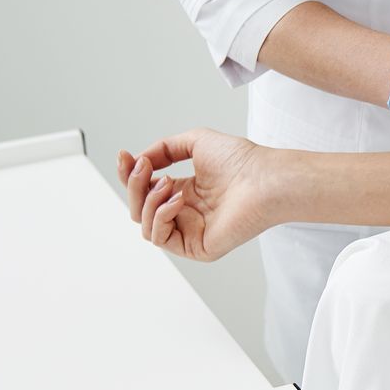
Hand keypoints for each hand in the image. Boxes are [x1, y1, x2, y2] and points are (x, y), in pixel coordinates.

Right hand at [116, 129, 279, 261]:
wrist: (264, 179)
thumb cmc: (242, 161)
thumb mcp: (195, 142)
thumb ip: (164, 148)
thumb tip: (140, 160)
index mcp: (185, 192)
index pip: (145, 190)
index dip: (130, 174)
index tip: (124, 156)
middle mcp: (186, 213)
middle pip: (140, 207)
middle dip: (134, 185)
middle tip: (143, 167)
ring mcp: (191, 232)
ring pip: (145, 224)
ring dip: (147, 200)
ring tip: (167, 182)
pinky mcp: (197, 247)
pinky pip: (160, 238)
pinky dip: (161, 216)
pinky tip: (177, 200)